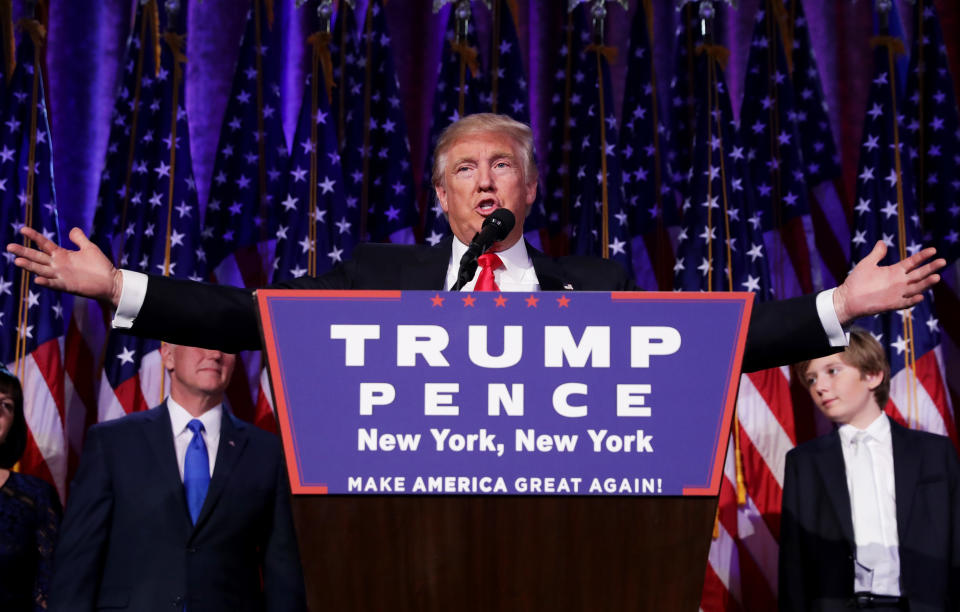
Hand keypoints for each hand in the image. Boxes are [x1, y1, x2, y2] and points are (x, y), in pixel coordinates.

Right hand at [6, 227, 123, 307]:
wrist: (111, 282)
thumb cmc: (100, 265)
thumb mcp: (89, 248)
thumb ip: (79, 238)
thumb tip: (72, 229)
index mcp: (62, 255)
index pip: (44, 244)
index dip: (34, 237)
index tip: (22, 229)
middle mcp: (58, 265)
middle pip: (38, 257)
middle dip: (24, 252)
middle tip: (9, 246)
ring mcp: (61, 276)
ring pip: (42, 270)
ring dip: (30, 266)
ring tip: (17, 261)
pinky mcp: (68, 286)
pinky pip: (54, 284)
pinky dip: (46, 283)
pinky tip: (37, 280)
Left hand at [833, 240, 945, 324]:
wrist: (847, 298)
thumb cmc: (856, 281)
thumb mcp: (867, 264)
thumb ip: (876, 254)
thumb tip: (882, 242)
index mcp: (895, 271)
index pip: (913, 262)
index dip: (923, 256)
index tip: (934, 250)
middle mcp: (899, 281)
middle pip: (919, 274)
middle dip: (931, 268)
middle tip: (942, 261)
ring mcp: (897, 293)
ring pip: (916, 287)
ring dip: (926, 283)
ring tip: (937, 277)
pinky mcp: (893, 304)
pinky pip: (906, 302)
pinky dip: (913, 300)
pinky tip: (920, 296)